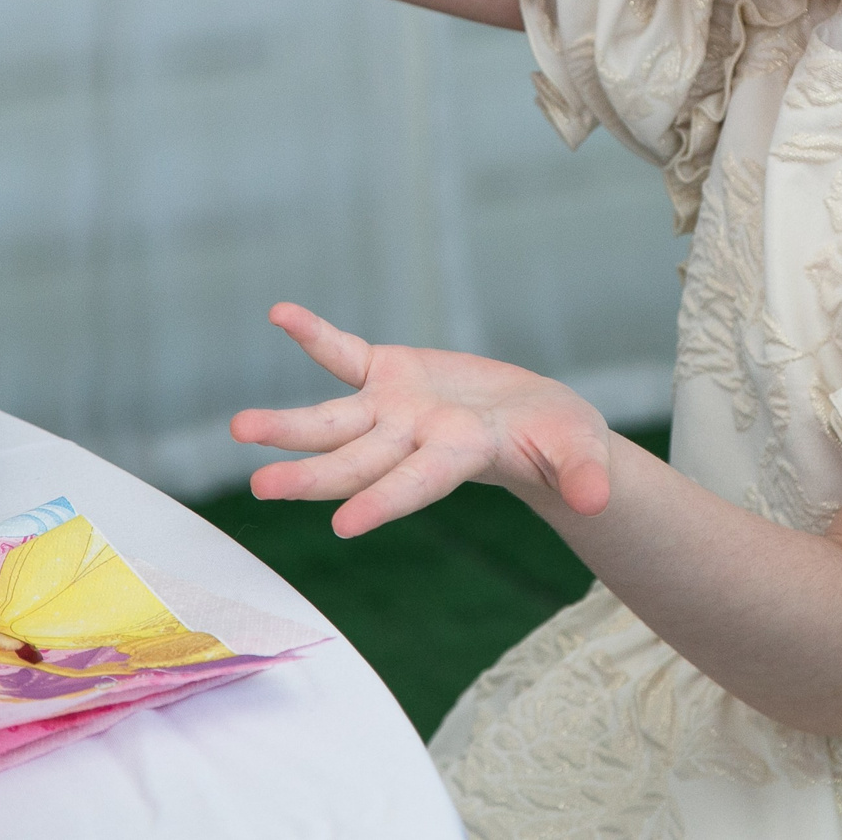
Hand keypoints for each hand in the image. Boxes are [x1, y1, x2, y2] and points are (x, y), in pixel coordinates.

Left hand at [231, 302, 613, 538]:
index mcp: (457, 458)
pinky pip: (342, 354)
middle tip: (262, 486)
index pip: (417, 483)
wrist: (534, 421)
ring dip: (287, 425)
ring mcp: (393, 409)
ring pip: (332, 420)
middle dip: (311, 475)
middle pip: (356, 462)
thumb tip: (600, 498)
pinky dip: (314, 335)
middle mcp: (412, 441)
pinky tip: (280, 314)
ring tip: (241, 428)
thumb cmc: (562, 444)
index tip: (345, 525)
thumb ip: (584, 473)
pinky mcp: (387, 372)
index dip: (386, 500)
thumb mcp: (581, 452)